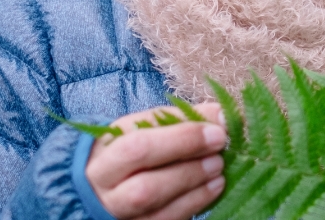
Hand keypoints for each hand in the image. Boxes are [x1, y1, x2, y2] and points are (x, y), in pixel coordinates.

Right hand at [85, 102, 227, 219]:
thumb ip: (181, 117)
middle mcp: (106, 192)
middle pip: (146, 188)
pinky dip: (194, 204)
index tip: (217, 132)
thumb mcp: (144, 126)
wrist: (100, 184)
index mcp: (103, 157)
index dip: (182, 140)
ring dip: (195, 189)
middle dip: (189, 171)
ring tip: (219, 171)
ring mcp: (119, 214)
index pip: (139, 148)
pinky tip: (212, 188)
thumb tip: (223, 115)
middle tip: (218, 157)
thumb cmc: (127, 147)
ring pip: (157, 210)